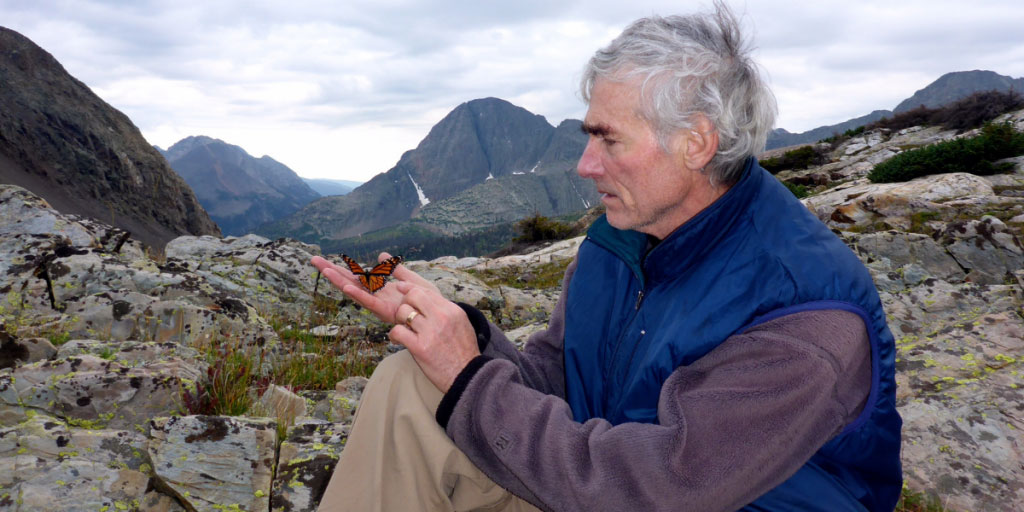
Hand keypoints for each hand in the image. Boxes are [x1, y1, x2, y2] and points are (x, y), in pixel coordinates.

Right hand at [310, 252, 439, 323]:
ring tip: (324, 269)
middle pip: (350, 281)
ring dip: (340, 280)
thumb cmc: (429, 302)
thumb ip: (398, 270)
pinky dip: (359, 294)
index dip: (342, 268)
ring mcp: (380, 304)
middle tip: (314, 259)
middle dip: (333, 271)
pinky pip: (370, 302)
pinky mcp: (387, 311)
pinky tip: (347, 286)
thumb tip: (381, 255)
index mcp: (381, 290)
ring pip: (356, 290)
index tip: (326, 260)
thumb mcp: (413, 281)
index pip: (358, 276)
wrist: (441, 317)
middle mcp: (377, 297)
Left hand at [390, 282, 480, 392]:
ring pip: (403, 312)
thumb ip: (447, 312)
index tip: (401, 288)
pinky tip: (397, 340)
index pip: (426, 291)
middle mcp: (441, 317)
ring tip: (402, 329)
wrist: (467, 375)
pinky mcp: (420, 347)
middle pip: (413, 296)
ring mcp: (430, 331)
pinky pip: (398, 331)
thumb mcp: (462, 325)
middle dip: (404, 303)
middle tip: (403, 315)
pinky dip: (394, 335)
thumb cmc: (464, 353)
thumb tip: (429, 303)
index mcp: (452, 310)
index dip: (410, 289)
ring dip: (398, 320)